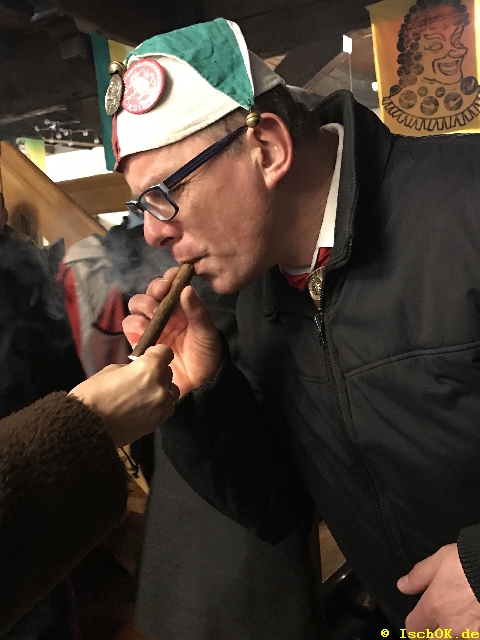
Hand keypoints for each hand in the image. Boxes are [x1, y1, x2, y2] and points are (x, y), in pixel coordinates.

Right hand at [68, 344, 178, 447]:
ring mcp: (162, 406)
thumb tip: (138, 369)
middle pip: (168, 372)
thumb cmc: (93, 394)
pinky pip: (168, 407)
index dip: (157, 353)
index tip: (148, 356)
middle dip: (157, 372)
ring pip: (171, 391)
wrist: (87, 428)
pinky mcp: (159, 422)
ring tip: (145, 393)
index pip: (165, 353)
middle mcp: (160, 386)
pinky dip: (161, 404)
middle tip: (142, 377)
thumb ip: (131, 368)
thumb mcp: (111, 370)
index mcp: (148, 369)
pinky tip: (147, 406)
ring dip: (161, 389)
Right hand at [123, 268, 221, 395]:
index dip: (167, 279)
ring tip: (153, 314)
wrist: (199, 383)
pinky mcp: (141, 342)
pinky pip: (130, 326)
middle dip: (153, 291)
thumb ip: (197, 311)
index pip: (169, 285)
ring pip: (136, 307)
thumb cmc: (206, 354)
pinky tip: (146, 329)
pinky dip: (135, 324)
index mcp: (180, 307)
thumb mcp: (206, 332)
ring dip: (143, 306)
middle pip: (149, 293)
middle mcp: (163, 314)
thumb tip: (187, 288)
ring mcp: (151, 327)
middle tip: (161, 295)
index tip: (171, 278)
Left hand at [398, 543, 479, 635]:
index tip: (417, 619)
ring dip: (449, 636)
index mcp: (433, 607)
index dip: (413, 624)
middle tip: (432, 625)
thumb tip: (402, 586)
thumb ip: (418, 576)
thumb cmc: (466, 563)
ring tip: (452, 623)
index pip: (414, 628)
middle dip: (429, 634)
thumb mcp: (438, 561)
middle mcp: (449, 626)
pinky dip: (467, 635)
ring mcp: (469, 634)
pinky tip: (469, 625)